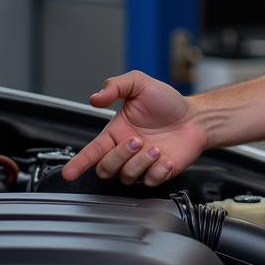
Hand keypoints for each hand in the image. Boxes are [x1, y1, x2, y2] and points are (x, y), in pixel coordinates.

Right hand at [61, 70, 206, 185]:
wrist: (195, 116)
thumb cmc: (167, 102)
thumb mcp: (140, 83)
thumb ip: (116, 86)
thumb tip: (95, 97)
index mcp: (116, 133)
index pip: (91, 151)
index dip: (78, 163)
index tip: (69, 172)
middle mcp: (126, 151)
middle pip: (106, 168)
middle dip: (119, 156)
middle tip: (137, 140)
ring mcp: (141, 164)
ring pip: (126, 176)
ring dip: (141, 162)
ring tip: (156, 147)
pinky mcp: (158, 173)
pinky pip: (150, 181)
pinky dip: (158, 171)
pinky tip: (167, 158)